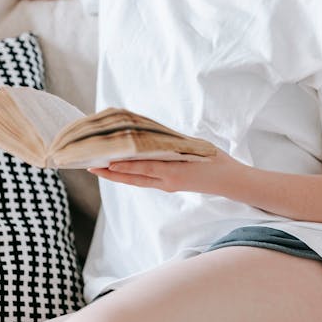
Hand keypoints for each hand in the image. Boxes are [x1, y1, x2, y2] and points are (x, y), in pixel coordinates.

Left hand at [88, 148, 247, 196]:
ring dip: (118, 175)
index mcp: (174, 172)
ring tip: (100, 168)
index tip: (107, 164)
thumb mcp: (194, 148)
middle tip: (92, 167)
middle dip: (112, 174)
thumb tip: (150, 136)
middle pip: (134, 179)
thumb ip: (172, 144)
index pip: (144, 169)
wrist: (229, 180)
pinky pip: (146, 180)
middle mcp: (167, 181)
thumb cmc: (213, 160)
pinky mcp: (169, 185)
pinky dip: (132, 175)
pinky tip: (122, 168)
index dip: (125, 167)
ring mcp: (167, 185)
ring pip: (137, 181)